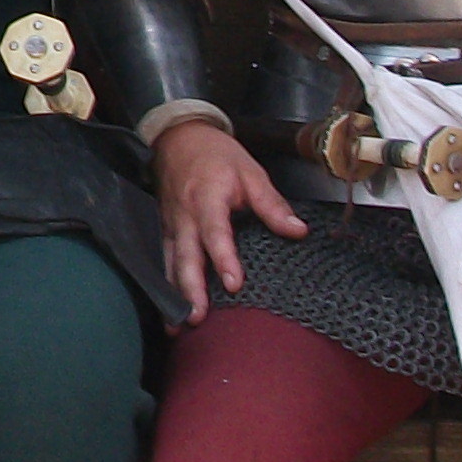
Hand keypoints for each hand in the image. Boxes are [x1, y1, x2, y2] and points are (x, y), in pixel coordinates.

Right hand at [156, 118, 301, 321]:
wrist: (179, 137)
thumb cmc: (215, 154)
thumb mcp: (251, 172)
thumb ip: (272, 205)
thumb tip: (298, 231)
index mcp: (208, 198)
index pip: (215, 232)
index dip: (224, 258)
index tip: (233, 284)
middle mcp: (185, 215)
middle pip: (186, 256)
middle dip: (190, 288)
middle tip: (197, 318)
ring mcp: (171, 224)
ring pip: (170, 263)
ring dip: (173, 294)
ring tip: (177, 325)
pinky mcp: (164, 230)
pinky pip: (163, 260)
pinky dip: (163, 285)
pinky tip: (166, 309)